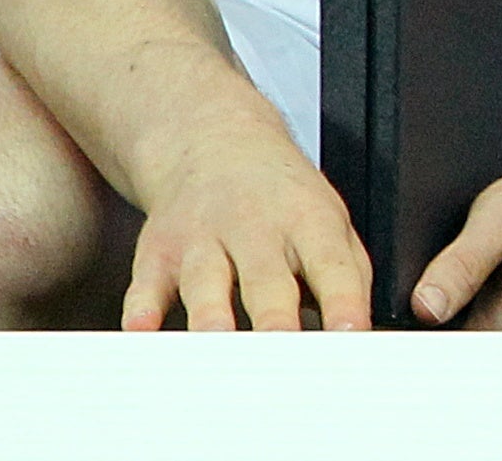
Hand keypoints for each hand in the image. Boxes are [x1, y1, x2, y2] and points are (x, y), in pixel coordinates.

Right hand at [122, 123, 372, 331]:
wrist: (213, 139)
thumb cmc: (281, 196)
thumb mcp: (330, 219)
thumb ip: (350, 275)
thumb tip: (359, 336)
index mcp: (308, 222)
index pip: (332, 265)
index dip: (343, 302)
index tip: (350, 336)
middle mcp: (255, 228)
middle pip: (267, 281)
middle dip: (276, 323)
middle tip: (285, 363)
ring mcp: (202, 239)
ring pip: (205, 284)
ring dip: (212, 318)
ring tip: (219, 349)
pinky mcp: (158, 252)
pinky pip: (146, 284)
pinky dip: (142, 310)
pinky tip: (142, 332)